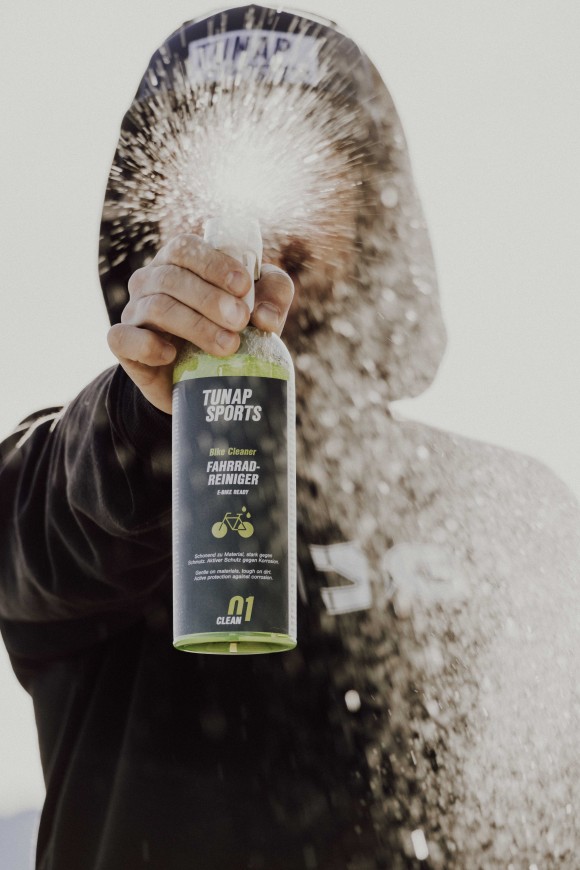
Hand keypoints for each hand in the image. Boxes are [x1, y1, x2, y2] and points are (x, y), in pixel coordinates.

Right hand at [107, 234, 293, 413]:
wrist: (204, 380)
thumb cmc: (231, 330)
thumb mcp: (261, 309)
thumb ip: (273, 297)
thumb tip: (264, 315)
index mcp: (180, 262)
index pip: (185, 247)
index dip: (213, 264)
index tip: (243, 287)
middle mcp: (151, 281)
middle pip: (172, 278)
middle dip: (210, 299)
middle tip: (241, 321)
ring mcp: (134, 312)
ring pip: (157, 307)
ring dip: (195, 325)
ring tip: (227, 345)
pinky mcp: (124, 345)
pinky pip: (124, 338)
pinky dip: (148, 345)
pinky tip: (172, 355)